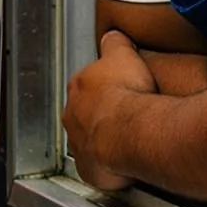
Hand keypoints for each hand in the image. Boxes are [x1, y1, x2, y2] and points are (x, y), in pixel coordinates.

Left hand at [63, 29, 154, 191]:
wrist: (133, 131)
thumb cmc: (127, 93)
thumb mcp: (122, 53)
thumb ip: (114, 43)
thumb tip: (113, 36)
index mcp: (79, 87)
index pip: (86, 86)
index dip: (103, 89)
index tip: (118, 91)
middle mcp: (73, 116)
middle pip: (84, 114)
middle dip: (101, 116)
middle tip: (125, 118)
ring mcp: (79, 144)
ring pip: (89, 142)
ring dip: (104, 142)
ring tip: (127, 142)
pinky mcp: (90, 170)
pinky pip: (98, 168)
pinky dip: (109, 168)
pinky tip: (125, 164)